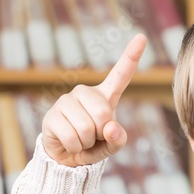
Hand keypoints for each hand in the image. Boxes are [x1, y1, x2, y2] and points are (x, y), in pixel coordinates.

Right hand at [41, 33, 146, 167]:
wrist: (68, 156)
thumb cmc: (94, 145)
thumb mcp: (112, 144)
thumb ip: (119, 139)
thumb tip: (110, 128)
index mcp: (104, 96)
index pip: (120, 74)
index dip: (131, 57)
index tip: (141, 37)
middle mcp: (84, 92)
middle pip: (103, 114)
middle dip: (101, 133)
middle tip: (94, 136)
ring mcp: (66, 101)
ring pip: (86, 128)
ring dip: (87, 142)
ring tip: (82, 139)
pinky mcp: (51, 115)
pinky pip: (72, 138)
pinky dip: (75, 147)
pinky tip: (70, 142)